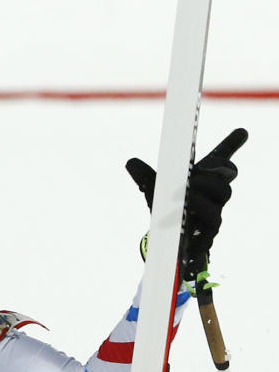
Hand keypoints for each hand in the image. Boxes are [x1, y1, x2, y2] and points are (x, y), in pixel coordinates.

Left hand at [125, 128, 246, 278]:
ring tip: (185, 198)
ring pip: (216, 208)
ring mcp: (212, 217)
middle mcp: (213, 198)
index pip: (222, 164)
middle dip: (212, 179)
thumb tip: (130, 162)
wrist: (172, 239)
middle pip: (224, 186)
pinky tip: (186, 229)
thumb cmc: (169, 207)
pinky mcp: (207, 237)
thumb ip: (145, 176)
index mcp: (205, 181)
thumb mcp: (155, 190)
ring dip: (200, 201)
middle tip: (193, 175)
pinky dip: (197, 230)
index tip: (241, 131)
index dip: (231, 147)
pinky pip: (208, 234)